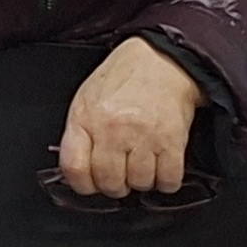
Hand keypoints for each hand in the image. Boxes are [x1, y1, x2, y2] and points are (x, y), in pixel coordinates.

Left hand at [59, 38, 207, 199]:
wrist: (160, 60)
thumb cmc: (122, 81)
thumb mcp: (86, 100)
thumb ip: (79, 134)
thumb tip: (78, 171)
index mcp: (86, 118)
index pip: (74, 168)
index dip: (82, 185)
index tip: (91, 184)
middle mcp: (112, 129)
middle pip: (109, 182)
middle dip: (115, 185)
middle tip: (121, 174)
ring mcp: (143, 136)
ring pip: (139, 184)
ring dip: (142, 181)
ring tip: (142, 164)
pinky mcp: (172, 140)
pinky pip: (168, 180)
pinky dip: (166, 181)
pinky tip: (162, 167)